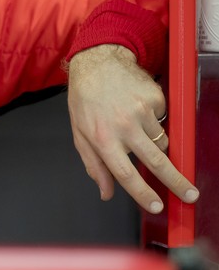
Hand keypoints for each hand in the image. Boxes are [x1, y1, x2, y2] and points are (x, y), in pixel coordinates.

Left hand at [67, 44, 198, 212]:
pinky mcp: (155, 99)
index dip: (143, 194)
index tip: (157, 206)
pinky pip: (163, 120)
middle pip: (156, 162)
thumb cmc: (85, 99)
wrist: (98, 63)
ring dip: (155, 144)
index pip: (125, 174)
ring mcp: (142, 111)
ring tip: (135, 128)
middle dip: (176, 182)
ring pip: (162, 142)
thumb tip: (106, 192)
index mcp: (102, 137)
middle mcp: (123, 126)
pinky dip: (154, 121)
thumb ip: (93, 165)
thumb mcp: (80, 132)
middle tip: (189, 195)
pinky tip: (137, 108)